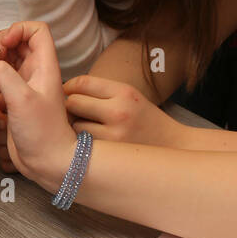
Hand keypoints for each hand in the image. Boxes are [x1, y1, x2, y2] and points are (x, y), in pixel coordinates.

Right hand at [0, 21, 76, 190]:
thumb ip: (2, 74)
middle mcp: (34, 73)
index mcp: (44, 66)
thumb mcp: (22, 98)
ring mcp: (22, 87)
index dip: (17, 30)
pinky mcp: (11, 103)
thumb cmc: (44, 132)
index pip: (36, 30)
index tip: (3, 45)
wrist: (49, 162)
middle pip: (13, 45)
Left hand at [63, 75, 183, 146]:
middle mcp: (119, 112)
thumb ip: (100, 91)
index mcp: (125, 92)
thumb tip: (63, 91)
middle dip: (70, 106)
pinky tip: (89, 141)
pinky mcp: (110, 155)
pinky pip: (81, 144)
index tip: (67, 92)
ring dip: (74, 125)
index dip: (69, 86)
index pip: (83, 82)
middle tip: (75, 112)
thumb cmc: (144, 119)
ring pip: (74, 125)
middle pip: (73, 102)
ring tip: (86, 128)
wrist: (173, 147)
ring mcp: (114, 135)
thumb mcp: (129, 96)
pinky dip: (80, 142)